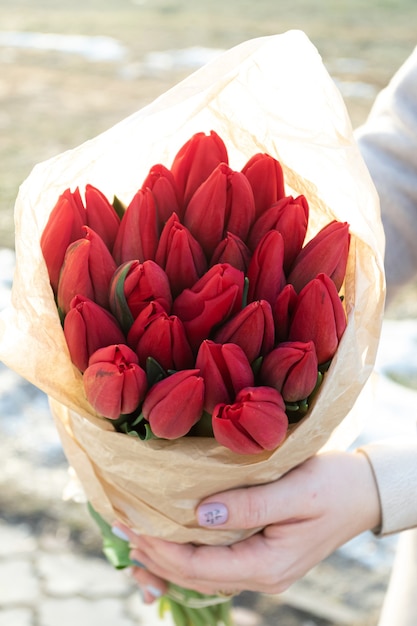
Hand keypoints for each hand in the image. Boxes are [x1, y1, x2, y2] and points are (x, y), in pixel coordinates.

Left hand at [114, 450, 380, 599]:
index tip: (130, 524)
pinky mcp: (262, 555)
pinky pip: (216, 568)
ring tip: (132, 549)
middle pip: (195, 576)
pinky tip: (170, 552)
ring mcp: (262, 569)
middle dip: (155, 555)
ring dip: (166, 562)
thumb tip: (201, 515)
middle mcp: (262, 575)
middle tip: (119, 532)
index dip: (160, 547)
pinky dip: (187, 561)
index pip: (199, 565)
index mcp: (267, 564)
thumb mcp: (295, 490)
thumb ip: (249, 505)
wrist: (364, 492)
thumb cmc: (333, 485)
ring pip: (203, 576)